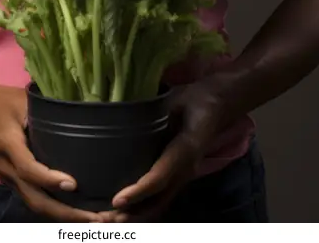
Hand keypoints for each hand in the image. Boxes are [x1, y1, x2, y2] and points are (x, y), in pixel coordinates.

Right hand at [0, 75, 104, 221]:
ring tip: (93, 220)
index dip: (49, 179)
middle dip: (65, 212)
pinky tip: (77, 211)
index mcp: (7, 144)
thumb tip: (81, 115)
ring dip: (64, 217)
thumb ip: (47, 110)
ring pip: (35, 205)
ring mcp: (9, 178)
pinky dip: (56, 211)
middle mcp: (7, 167)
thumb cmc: (4, 101)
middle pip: (34, 198)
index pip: (27, 168)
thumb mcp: (24, 99)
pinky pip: (35, 201)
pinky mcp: (15, 182)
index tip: (73, 184)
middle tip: (96, 217)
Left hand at [104, 82, 223, 221]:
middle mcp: (184, 170)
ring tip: (107, 218)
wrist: (216, 106)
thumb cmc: (194, 100)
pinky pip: (160, 198)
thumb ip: (159, 109)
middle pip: (157, 202)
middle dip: (131, 214)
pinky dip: (141, 207)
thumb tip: (131, 111)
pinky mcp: (177, 176)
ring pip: (158, 204)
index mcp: (185, 151)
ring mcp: (182, 175)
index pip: (160, 177)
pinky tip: (122, 209)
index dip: (139, 191)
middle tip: (103, 218)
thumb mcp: (177, 100)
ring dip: (133, 215)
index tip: (117, 200)